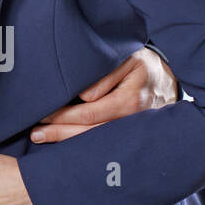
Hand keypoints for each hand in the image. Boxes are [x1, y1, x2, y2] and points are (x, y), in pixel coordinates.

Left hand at [29, 46, 178, 142]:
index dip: (64, 116)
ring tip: (44, 139)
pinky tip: (69, 145)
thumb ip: (106, 74)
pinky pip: (109, 143)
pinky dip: (87, 145)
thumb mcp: (126, 59)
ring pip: (99, 141)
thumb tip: (85, 95)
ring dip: (70, 141)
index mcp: (130, 99)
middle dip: (61, 133)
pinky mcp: (135, 136)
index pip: (90, 113)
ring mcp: (135, 131)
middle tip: (35, 134)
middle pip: (92, 132)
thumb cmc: (141, 64)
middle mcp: (134, 120)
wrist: (169, 78)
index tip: (42, 115)